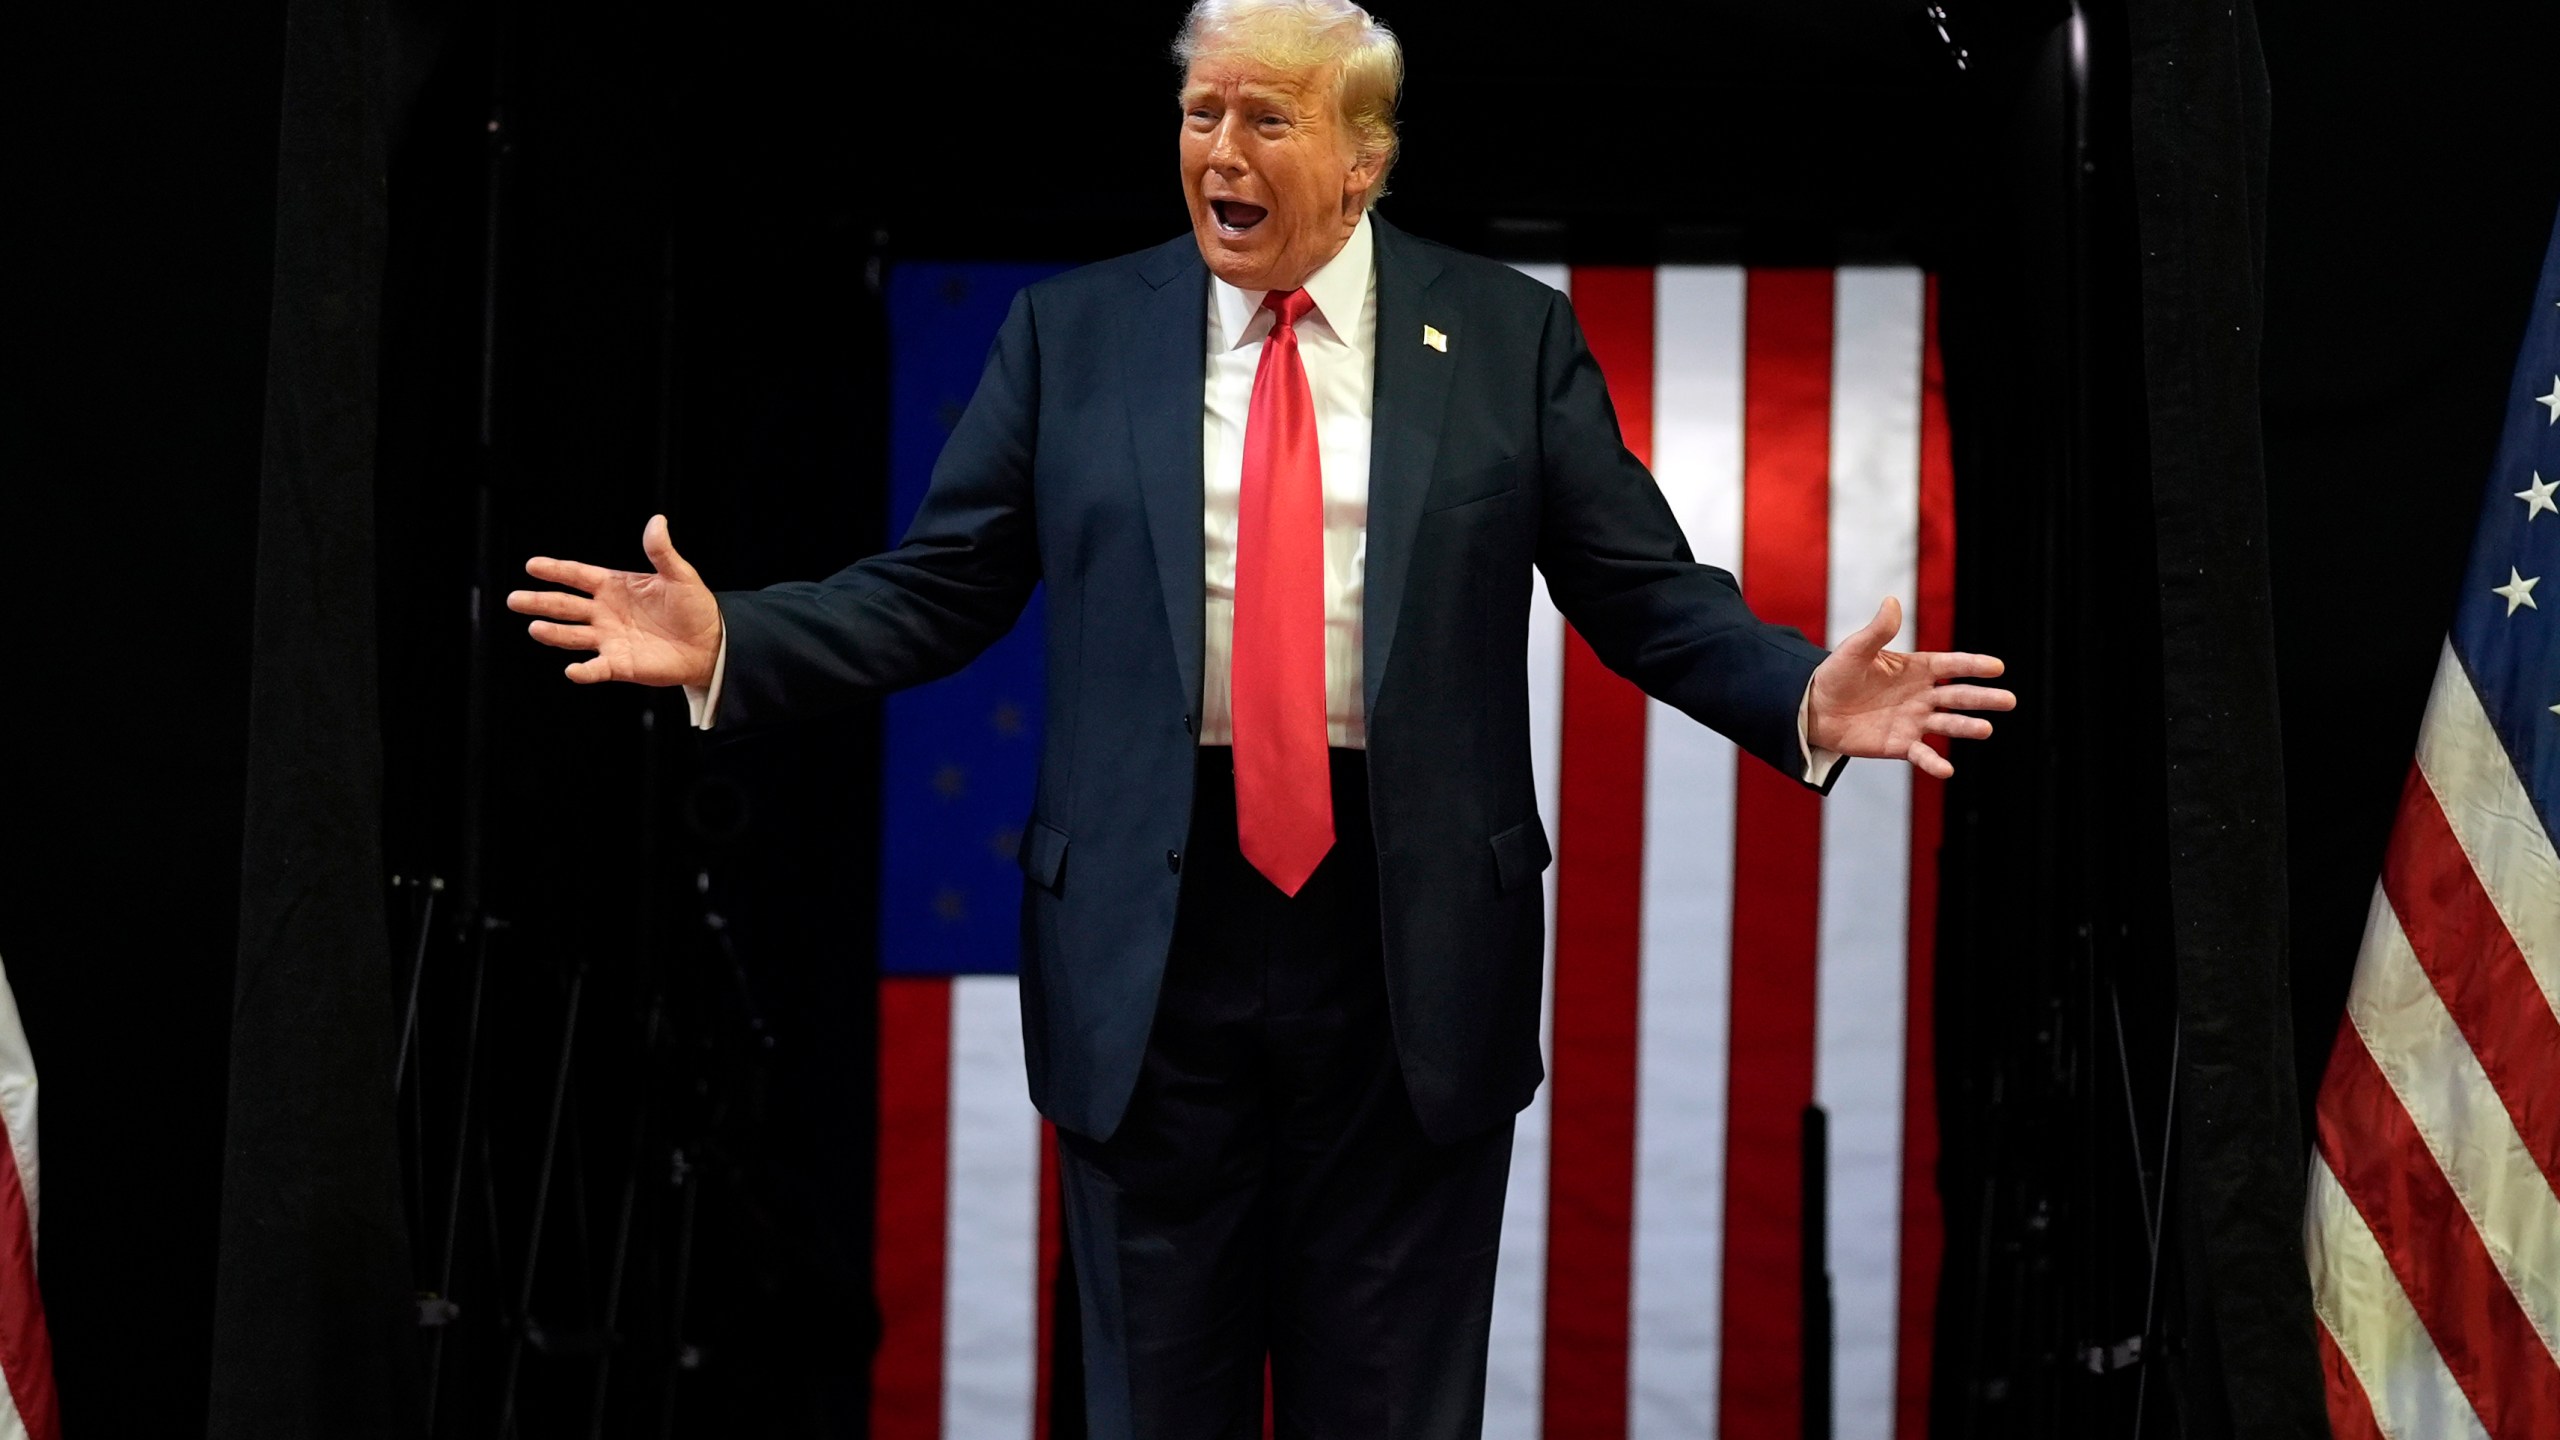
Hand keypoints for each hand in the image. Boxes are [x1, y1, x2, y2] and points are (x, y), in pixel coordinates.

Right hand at [507, 514, 722, 687]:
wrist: (710, 644)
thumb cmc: (693, 607)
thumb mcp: (680, 575)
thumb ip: (662, 551)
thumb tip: (657, 521)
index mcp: (614, 586)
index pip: (578, 575)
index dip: (555, 570)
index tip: (531, 565)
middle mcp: (605, 612)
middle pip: (565, 606)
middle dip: (540, 602)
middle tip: (514, 599)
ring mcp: (609, 639)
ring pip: (572, 636)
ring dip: (553, 633)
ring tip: (535, 628)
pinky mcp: (620, 665)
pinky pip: (597, 669)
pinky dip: (584, 672)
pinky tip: (572, 671)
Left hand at [1806, 597, 2012, 779]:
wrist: (1815, 708)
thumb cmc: (1837, 674)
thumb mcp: (1856, 650)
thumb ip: (1878, 630)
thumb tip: (1892, 601)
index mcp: (1916, 668)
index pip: (1951, 665)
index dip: (1973, 666)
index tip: (1997, 667)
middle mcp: (1922, 695)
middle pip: (1958, 696)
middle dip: (1983, 698)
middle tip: (2009, 700)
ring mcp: (1914, 721)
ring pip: (1947, 724)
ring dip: (1966, 727)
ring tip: (1986, 729)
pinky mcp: (1900, 745)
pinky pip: (1922, 754)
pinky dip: (1933, 762)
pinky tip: (1947, 770)